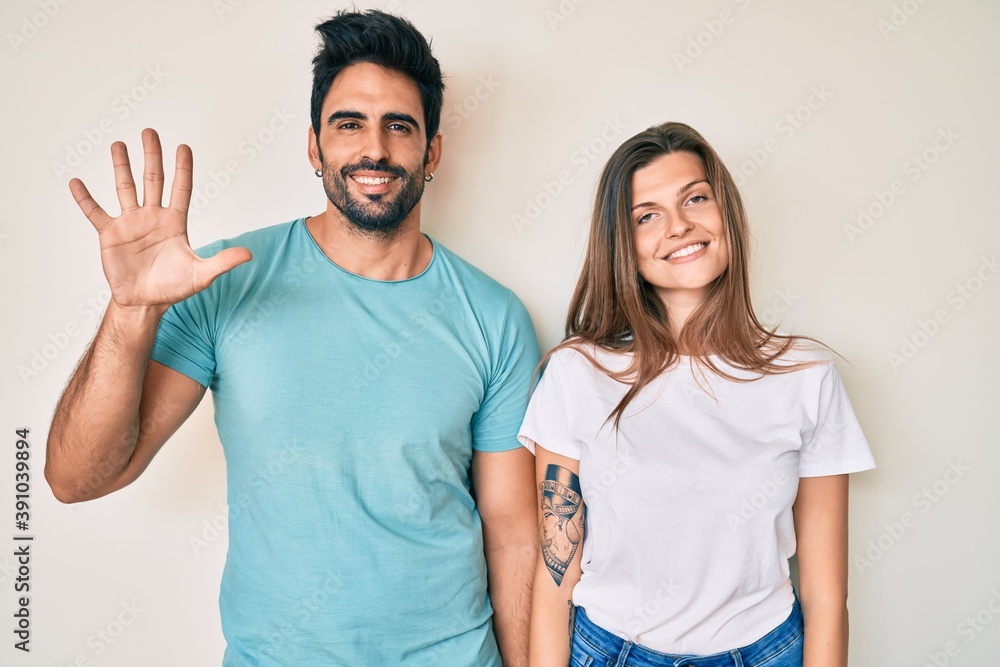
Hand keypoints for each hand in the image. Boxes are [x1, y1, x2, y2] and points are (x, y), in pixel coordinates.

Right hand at [70, 128, 250, 309]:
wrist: (144, 302)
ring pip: (125, 188)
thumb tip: (249, 254)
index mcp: (175, 222)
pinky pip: (94, 212)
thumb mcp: (201, 275)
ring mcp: (130, 223)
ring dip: (121, 166)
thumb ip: (222, 262)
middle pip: (153, 180)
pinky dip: (85, 198)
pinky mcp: (110, 234)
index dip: (183, 169)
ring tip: (118, 145)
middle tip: (150, 132)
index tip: (184, 147)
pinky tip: (76, 182)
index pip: (181, 189)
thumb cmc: (173, 288)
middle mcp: (153, 216)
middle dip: (152, 156)